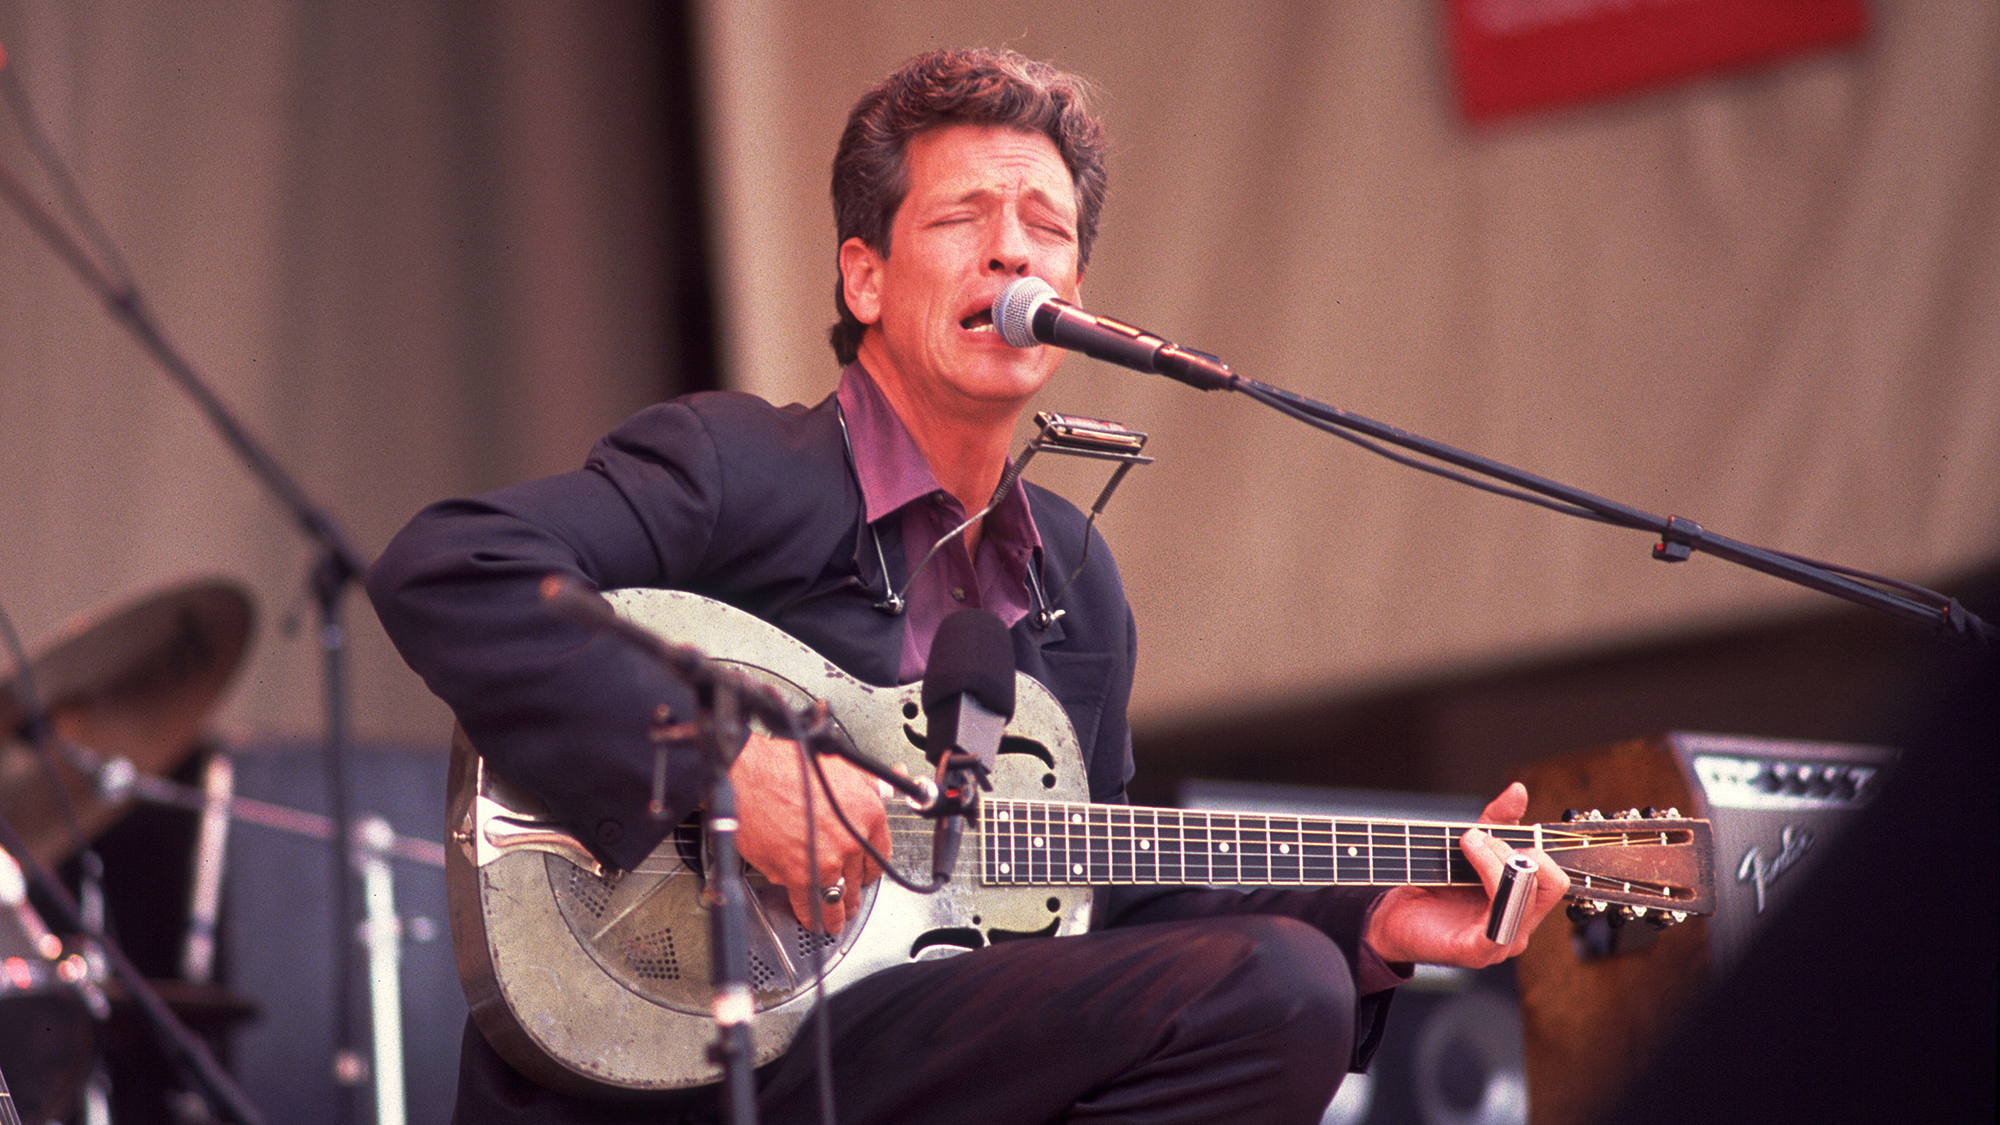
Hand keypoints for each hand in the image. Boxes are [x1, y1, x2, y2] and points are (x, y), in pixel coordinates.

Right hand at [727, 730, 889, 934]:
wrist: (750, 774)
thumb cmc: (787, 765)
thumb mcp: (841, 765)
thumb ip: (867, 782)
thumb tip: (889, 785)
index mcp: (867, 814)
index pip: (880, 854)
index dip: (871, 867)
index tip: (866, 873)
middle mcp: (852, 841)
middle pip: (859, 878)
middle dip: (855, 891)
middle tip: (851, 898)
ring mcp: (826, 861)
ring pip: (838, 897)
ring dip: (837, 913)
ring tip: (836, 921)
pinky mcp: (797, 875)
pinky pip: (809, 904)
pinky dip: (810, 916)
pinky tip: (812, 920)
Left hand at [1362, 782, 1569, 967]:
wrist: (1391, 915)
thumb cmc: (1433, 885)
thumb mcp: (1469, 846)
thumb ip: (1495, 821)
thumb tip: (1518, 790)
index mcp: (1522, 903)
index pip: (1553, 875)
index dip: (1534, 846)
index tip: (1494, 831)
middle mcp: (1519, 925)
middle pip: (1551, 885)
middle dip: (1516, 851)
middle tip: (1476, 838)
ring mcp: (1502, 942)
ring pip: (1525, 898)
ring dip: (1496, 861)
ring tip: (1467, 843)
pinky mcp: (1478, 951)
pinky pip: (1499, 921)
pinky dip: (1489, 882)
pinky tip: (1465, 864)